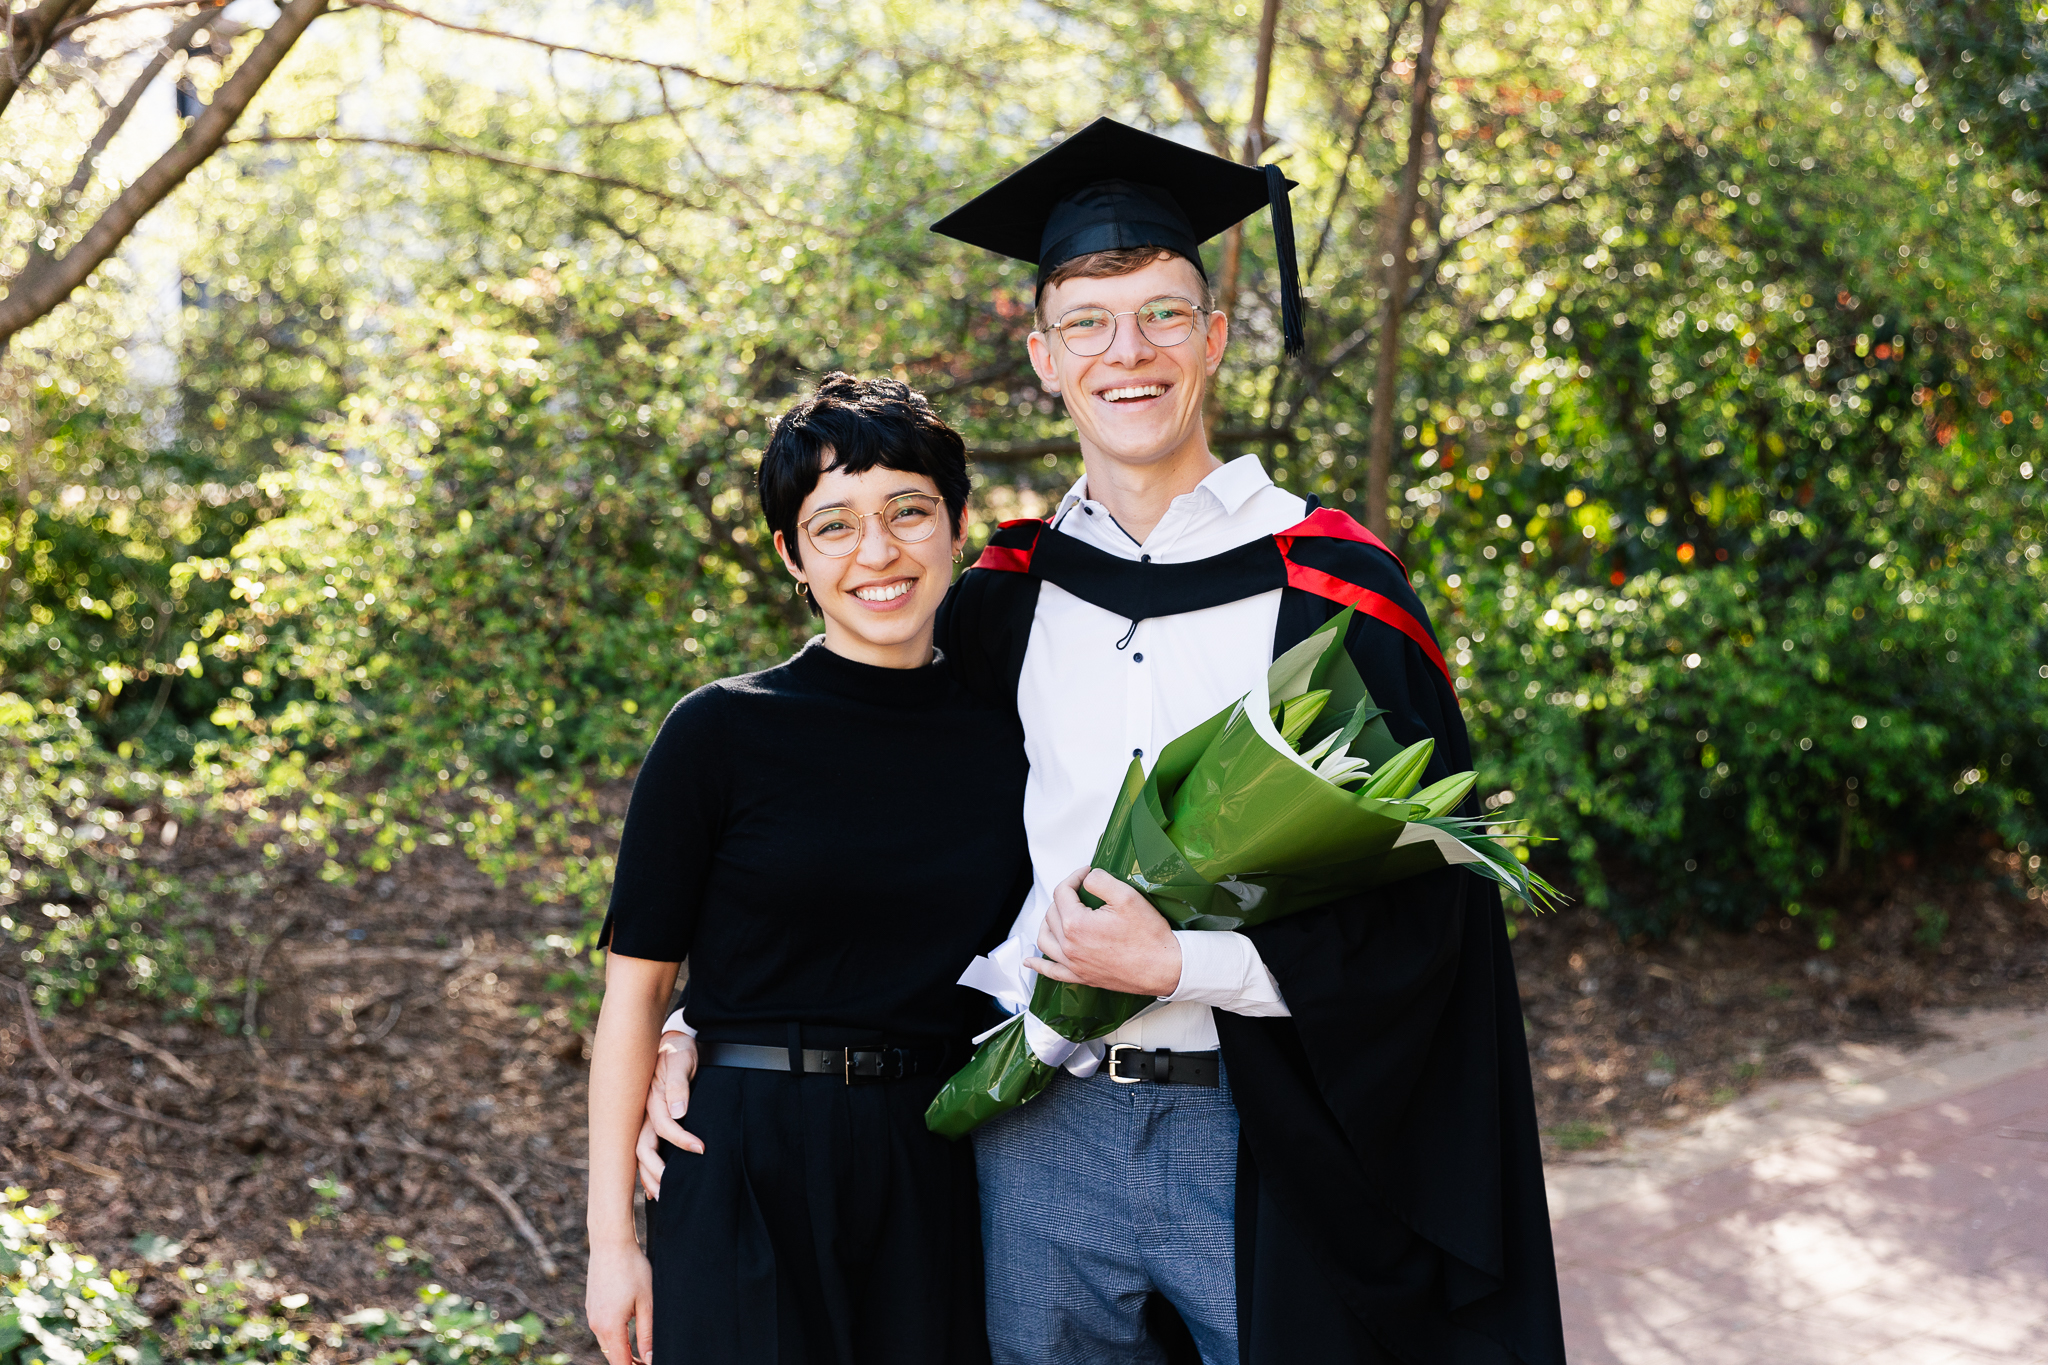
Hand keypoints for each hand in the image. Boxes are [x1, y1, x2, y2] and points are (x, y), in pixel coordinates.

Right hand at [585, 1238, 654, 1364]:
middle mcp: (596, 1324)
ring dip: (621, 1347)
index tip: (648, 1364)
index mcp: (610, 1326)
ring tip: (642, 1347)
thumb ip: (647, 1334)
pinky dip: (614, 1333)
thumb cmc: (633, 1268)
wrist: (610, 1242)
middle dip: (629, 1361)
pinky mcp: (591, 1305)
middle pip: (612, 1355)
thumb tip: (650, 1358)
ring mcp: (591, 1314)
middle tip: (648, 1358)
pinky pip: (601, 1327)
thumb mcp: (647, 1302)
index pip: (620, 1362)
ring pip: (606, 1341)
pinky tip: (628, 1324)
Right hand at [636, 1031, 701, 1197]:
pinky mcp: (648, 1123)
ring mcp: (644, 1119)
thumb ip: (679, 1085)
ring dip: (647, 1176)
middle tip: (673, 1190)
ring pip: (638, 1154)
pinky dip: (645, 1170)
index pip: (663, 1126)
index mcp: (652, 1098)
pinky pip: (643, 1150)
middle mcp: (644, 1113)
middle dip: (656, 1171)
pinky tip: (652, 1189)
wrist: (672, 1043)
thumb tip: (679, 1112)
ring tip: (662, 1196)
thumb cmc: (679, 1052)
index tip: (701, 1149)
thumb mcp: (682, 1062)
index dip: (681, 1140)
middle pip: (642, 1148)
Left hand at [1027, 867, 1182, 996]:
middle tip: (1083, 890)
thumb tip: (1087, 878)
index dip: (1074, 877)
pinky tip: (1030, 961)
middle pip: (1052, 913)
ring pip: (1046, 939)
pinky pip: (1052, 972)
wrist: (1164, 968)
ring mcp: (1073, 964)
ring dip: (1047, 922)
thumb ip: (1100, 880)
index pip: (1063, 892)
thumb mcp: (1127, 896)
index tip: (1088, 874)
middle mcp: (1069, 946)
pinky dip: (1038, 965)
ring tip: (1058, 913)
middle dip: (1065, 896)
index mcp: (1076, 924)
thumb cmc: (1149, 936)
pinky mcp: (1081, 977)